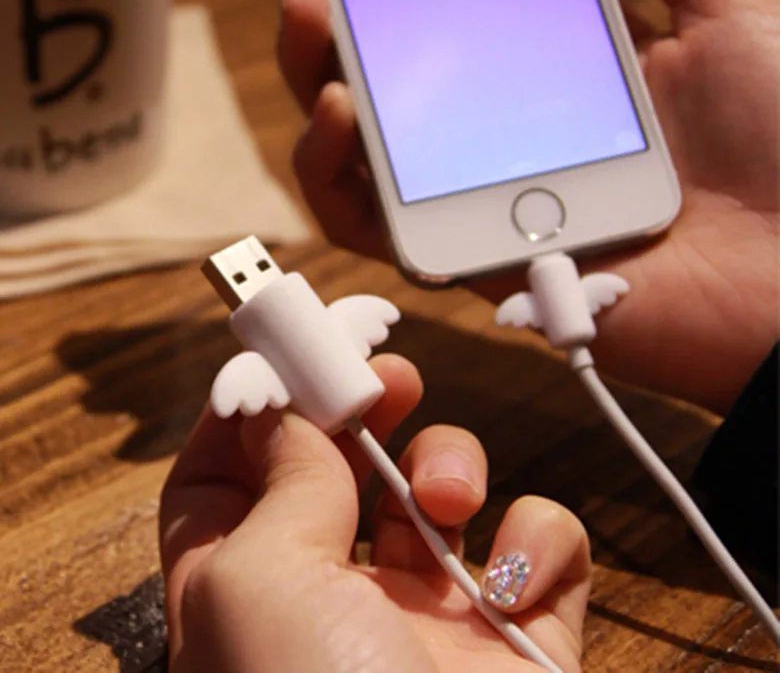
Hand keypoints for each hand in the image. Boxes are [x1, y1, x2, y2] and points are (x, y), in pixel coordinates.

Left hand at [160, 355, 589, 671]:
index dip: (248, 411)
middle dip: (366, 408)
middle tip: (384, 371)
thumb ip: (279, 486)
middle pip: (342, 466)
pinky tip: (515, 581)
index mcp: (249, 589)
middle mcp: (334, 593)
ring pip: (445, 487)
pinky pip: (536, 543)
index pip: (224, 479)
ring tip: (450, 500)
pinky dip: (535, 542)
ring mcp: (430, 610)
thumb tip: (294, 415)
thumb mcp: (258, 588)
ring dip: (457, 466)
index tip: (280, 351)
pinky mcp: (517, 630)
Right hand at [249, 0, 778, 413]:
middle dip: (317, 5)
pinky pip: (366, 226)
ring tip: (308, 13)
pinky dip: (334, 171)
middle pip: (376, 75)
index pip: (437, 16)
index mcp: (541, 76)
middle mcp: (490, 137)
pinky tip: (338, 111)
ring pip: (352, 148)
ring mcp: (469, 200)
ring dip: (309, 76)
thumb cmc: (777, 153)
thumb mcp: (728, 11)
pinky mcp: (460, 260)